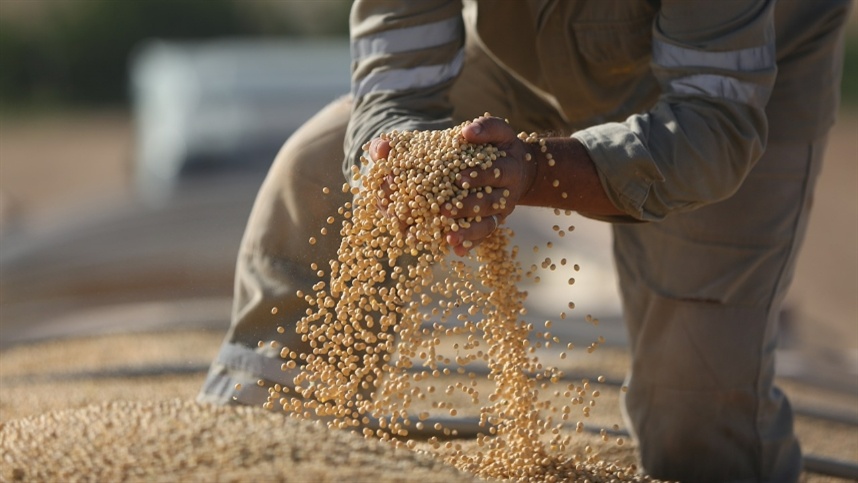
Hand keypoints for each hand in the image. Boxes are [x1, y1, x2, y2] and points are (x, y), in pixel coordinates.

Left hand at [443, 116, 536, 255]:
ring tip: (450, 237)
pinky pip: (484, 236)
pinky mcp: (494, 222)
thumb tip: (466, 132)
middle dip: (468, 207)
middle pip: (489, 203)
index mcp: (509, 169)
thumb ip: (486, 128)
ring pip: (487, 224)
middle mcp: (507, 193)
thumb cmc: (503, 147)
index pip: (495, 173)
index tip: (459, 178)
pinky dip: (472, 243)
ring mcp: (501, 211)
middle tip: (445, 209)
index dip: (479, 176)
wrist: (522, 169)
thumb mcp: (500, 132)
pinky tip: (457, 250)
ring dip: (469, 232)